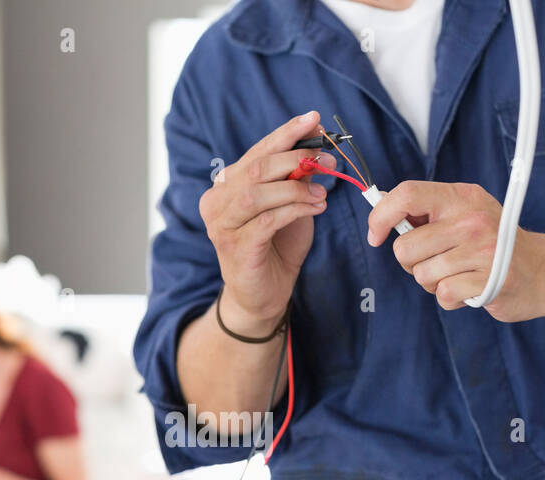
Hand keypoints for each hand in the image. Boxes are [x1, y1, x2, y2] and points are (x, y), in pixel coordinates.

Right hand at [198, 110, 334, 334]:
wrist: (263, 296)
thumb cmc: (275, 248)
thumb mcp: (288, 207)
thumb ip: (294, 181)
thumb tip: (316, 150)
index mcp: (225, 186)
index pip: (256, 152)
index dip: (285, 134)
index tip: (312, 119)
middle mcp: (216, 202)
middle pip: (256, 168)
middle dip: (297, 159)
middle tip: (329, 162)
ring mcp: (221, 225)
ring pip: (259, 192)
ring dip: (297, 188)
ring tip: (322, 194)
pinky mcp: (235, 247)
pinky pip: (268, 220)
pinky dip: (295, 210)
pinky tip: (316, 209)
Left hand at [366, 181, 544, 322]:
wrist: (544, 271)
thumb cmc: (494, 244)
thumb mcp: (466, 215)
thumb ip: (428, 213)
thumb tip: (382, 208)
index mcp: (461, 196)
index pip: (407, 194)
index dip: (381, 216)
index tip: (375, 236)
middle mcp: (472, 218)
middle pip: (405, 248)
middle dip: (413, 263)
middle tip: (439, 262)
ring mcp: (483, 249)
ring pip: (422, 275)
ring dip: (434, 283)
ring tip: (460, 274)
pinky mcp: (489, 280)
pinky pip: (443, 295)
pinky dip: (451, 299)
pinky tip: (470, 288)